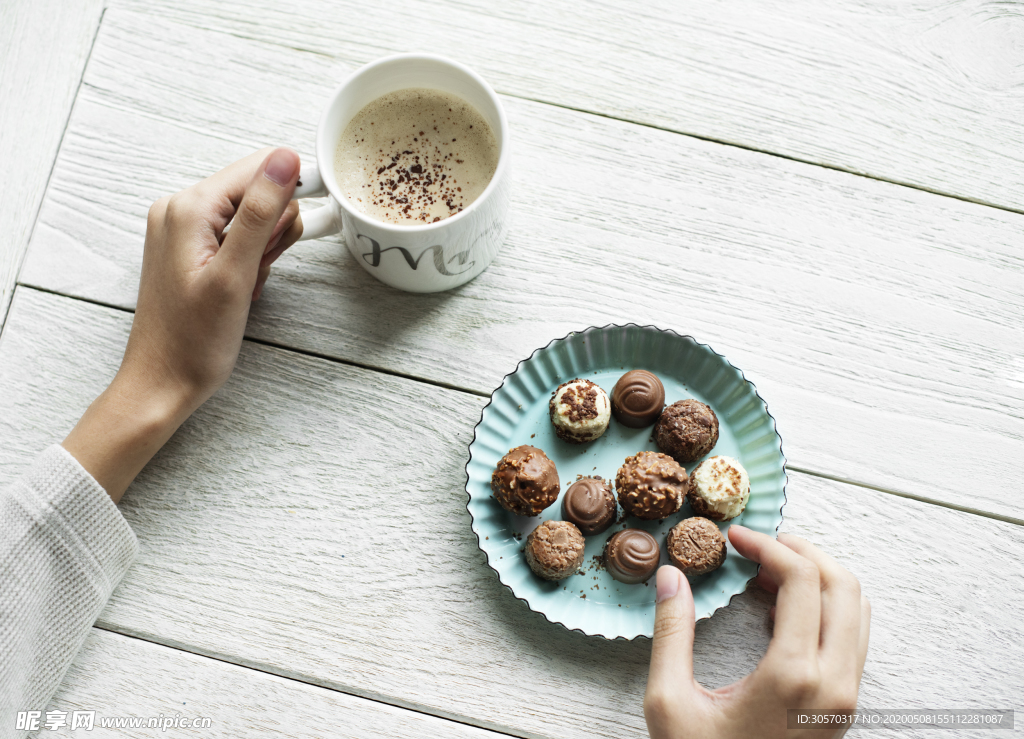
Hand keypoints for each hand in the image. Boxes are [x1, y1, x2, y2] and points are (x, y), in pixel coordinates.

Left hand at [63, 148, 302, 500]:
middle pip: (257, 190)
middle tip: (258, 268)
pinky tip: (241, 285)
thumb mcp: (235, 274)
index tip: (303, 228)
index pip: (260, 168)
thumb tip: (285, 160)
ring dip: (263, 248)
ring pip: (252, 214)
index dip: (291, 194)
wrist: (162, 384)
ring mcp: (183, 228)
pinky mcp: (190, 247)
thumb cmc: (193, 342)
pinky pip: (237, 234)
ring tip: (247, 282)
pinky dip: (250, 258)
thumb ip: (261, 212)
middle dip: (274, 230)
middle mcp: (180, 208)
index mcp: (189, 207)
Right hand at [644, 525, 869, 738]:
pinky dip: (825, 607)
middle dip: (802, 551)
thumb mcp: (670, 702)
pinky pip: (852, 637)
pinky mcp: (844, 708)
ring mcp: (845, 698)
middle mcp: (833, 684)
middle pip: (843, 585)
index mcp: (793, 676)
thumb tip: (671, 577)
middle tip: (760, 544)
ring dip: (818, 577)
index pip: (802, 580)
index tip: (736, 538)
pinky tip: (783, 608)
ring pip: (856, 609)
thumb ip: (672, 633)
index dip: (768, 545)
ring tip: (769, 571)